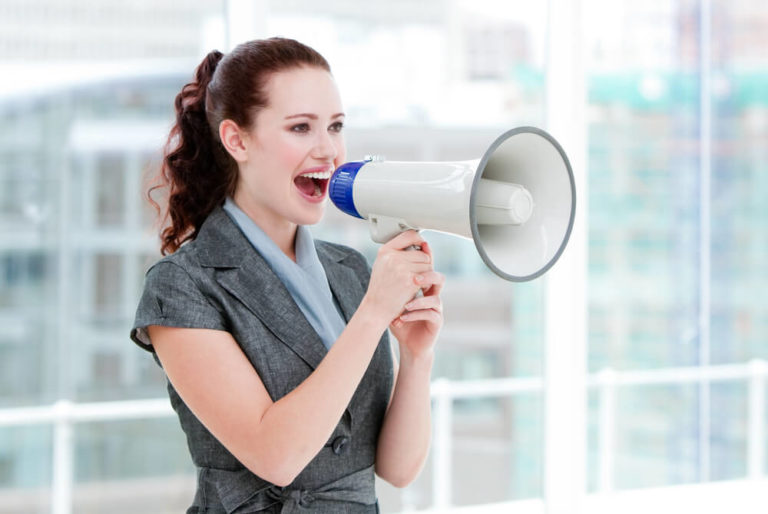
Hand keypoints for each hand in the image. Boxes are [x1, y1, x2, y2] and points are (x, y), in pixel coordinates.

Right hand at [362, 231, 434, 322]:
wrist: (376, 308)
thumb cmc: (381, 289)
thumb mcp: (384, 265)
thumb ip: (399, 253)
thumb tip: (424, 244)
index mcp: (385, 251)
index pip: (408, 235)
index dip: (419, 239)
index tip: (422, 245)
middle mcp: (392, 257)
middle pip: (422, 253)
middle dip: (423, 264)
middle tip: (415, 275)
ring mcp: (401, 268)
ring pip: (427, 264)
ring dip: (426, 274)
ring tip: (414, 282)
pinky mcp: (410, 280)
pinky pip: (428, 275)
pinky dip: (426, 283)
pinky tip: (417, 289)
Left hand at [389, 242, 444, 359]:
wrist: (409, 342)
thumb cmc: (401, 319)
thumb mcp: (395, 301)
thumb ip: (392, 285)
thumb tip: (380, 265)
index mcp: (424, 288)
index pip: (428, 270)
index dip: (426, 260)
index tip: (417, 253)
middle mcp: (433, 296)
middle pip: (439, 279)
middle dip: (428, 276)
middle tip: (414, 278)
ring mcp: (436, 309)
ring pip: (435, 299)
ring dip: (419, 301)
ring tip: (406, 305)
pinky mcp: (436, 322)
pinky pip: (430, 315)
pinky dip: (415, 315)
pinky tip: (402, 318)